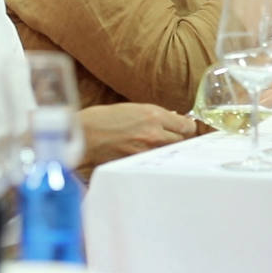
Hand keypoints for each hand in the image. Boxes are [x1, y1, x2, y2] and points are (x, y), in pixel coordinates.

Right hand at [77, 103, 195, 168]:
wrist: (84, 134)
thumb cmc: (104, 118)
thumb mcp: (133, 109)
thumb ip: (155, 115)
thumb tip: (173, 120)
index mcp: (153, 115)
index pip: (186, 126)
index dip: (187, 128)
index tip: (184, 129)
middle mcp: (154, 133)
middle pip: (182, 141)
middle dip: (178, 139)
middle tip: (170, 138)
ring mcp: (146, 150)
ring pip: (170, 153)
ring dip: (167, 150)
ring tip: (156, 147)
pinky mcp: (138, 163)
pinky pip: (155, 162)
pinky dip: (154, 159)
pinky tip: (145, 155)